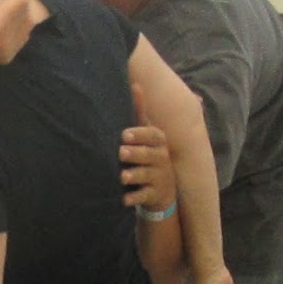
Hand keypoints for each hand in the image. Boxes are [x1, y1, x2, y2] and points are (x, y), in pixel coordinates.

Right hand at [0, 0, 36, 70]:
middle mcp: (7, 40)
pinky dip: (19, 22)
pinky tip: (6, 18)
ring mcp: (10, 51)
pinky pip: (24, 34)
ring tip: (9, 1)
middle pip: (26, 11)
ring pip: (28, 23)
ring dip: (21, 9)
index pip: (20, 1)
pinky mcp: (10, 56)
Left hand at [120, 82, 175, 212]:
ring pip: (147, 176)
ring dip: (134, 175)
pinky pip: (144, 197)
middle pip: (150, 156)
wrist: (162, 190)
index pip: (154, 136)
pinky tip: (124, 200)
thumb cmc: (149, 155)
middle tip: (121, 152)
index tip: (124, 135)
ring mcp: (159, 178)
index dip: (140, 135)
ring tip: (122, 176)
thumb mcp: (147, 135)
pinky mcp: (154, 195)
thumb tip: (135, 84)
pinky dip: (134, 198)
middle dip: (136, 154)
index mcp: (159, 144)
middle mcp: (161, 160)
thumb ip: (140, 112)